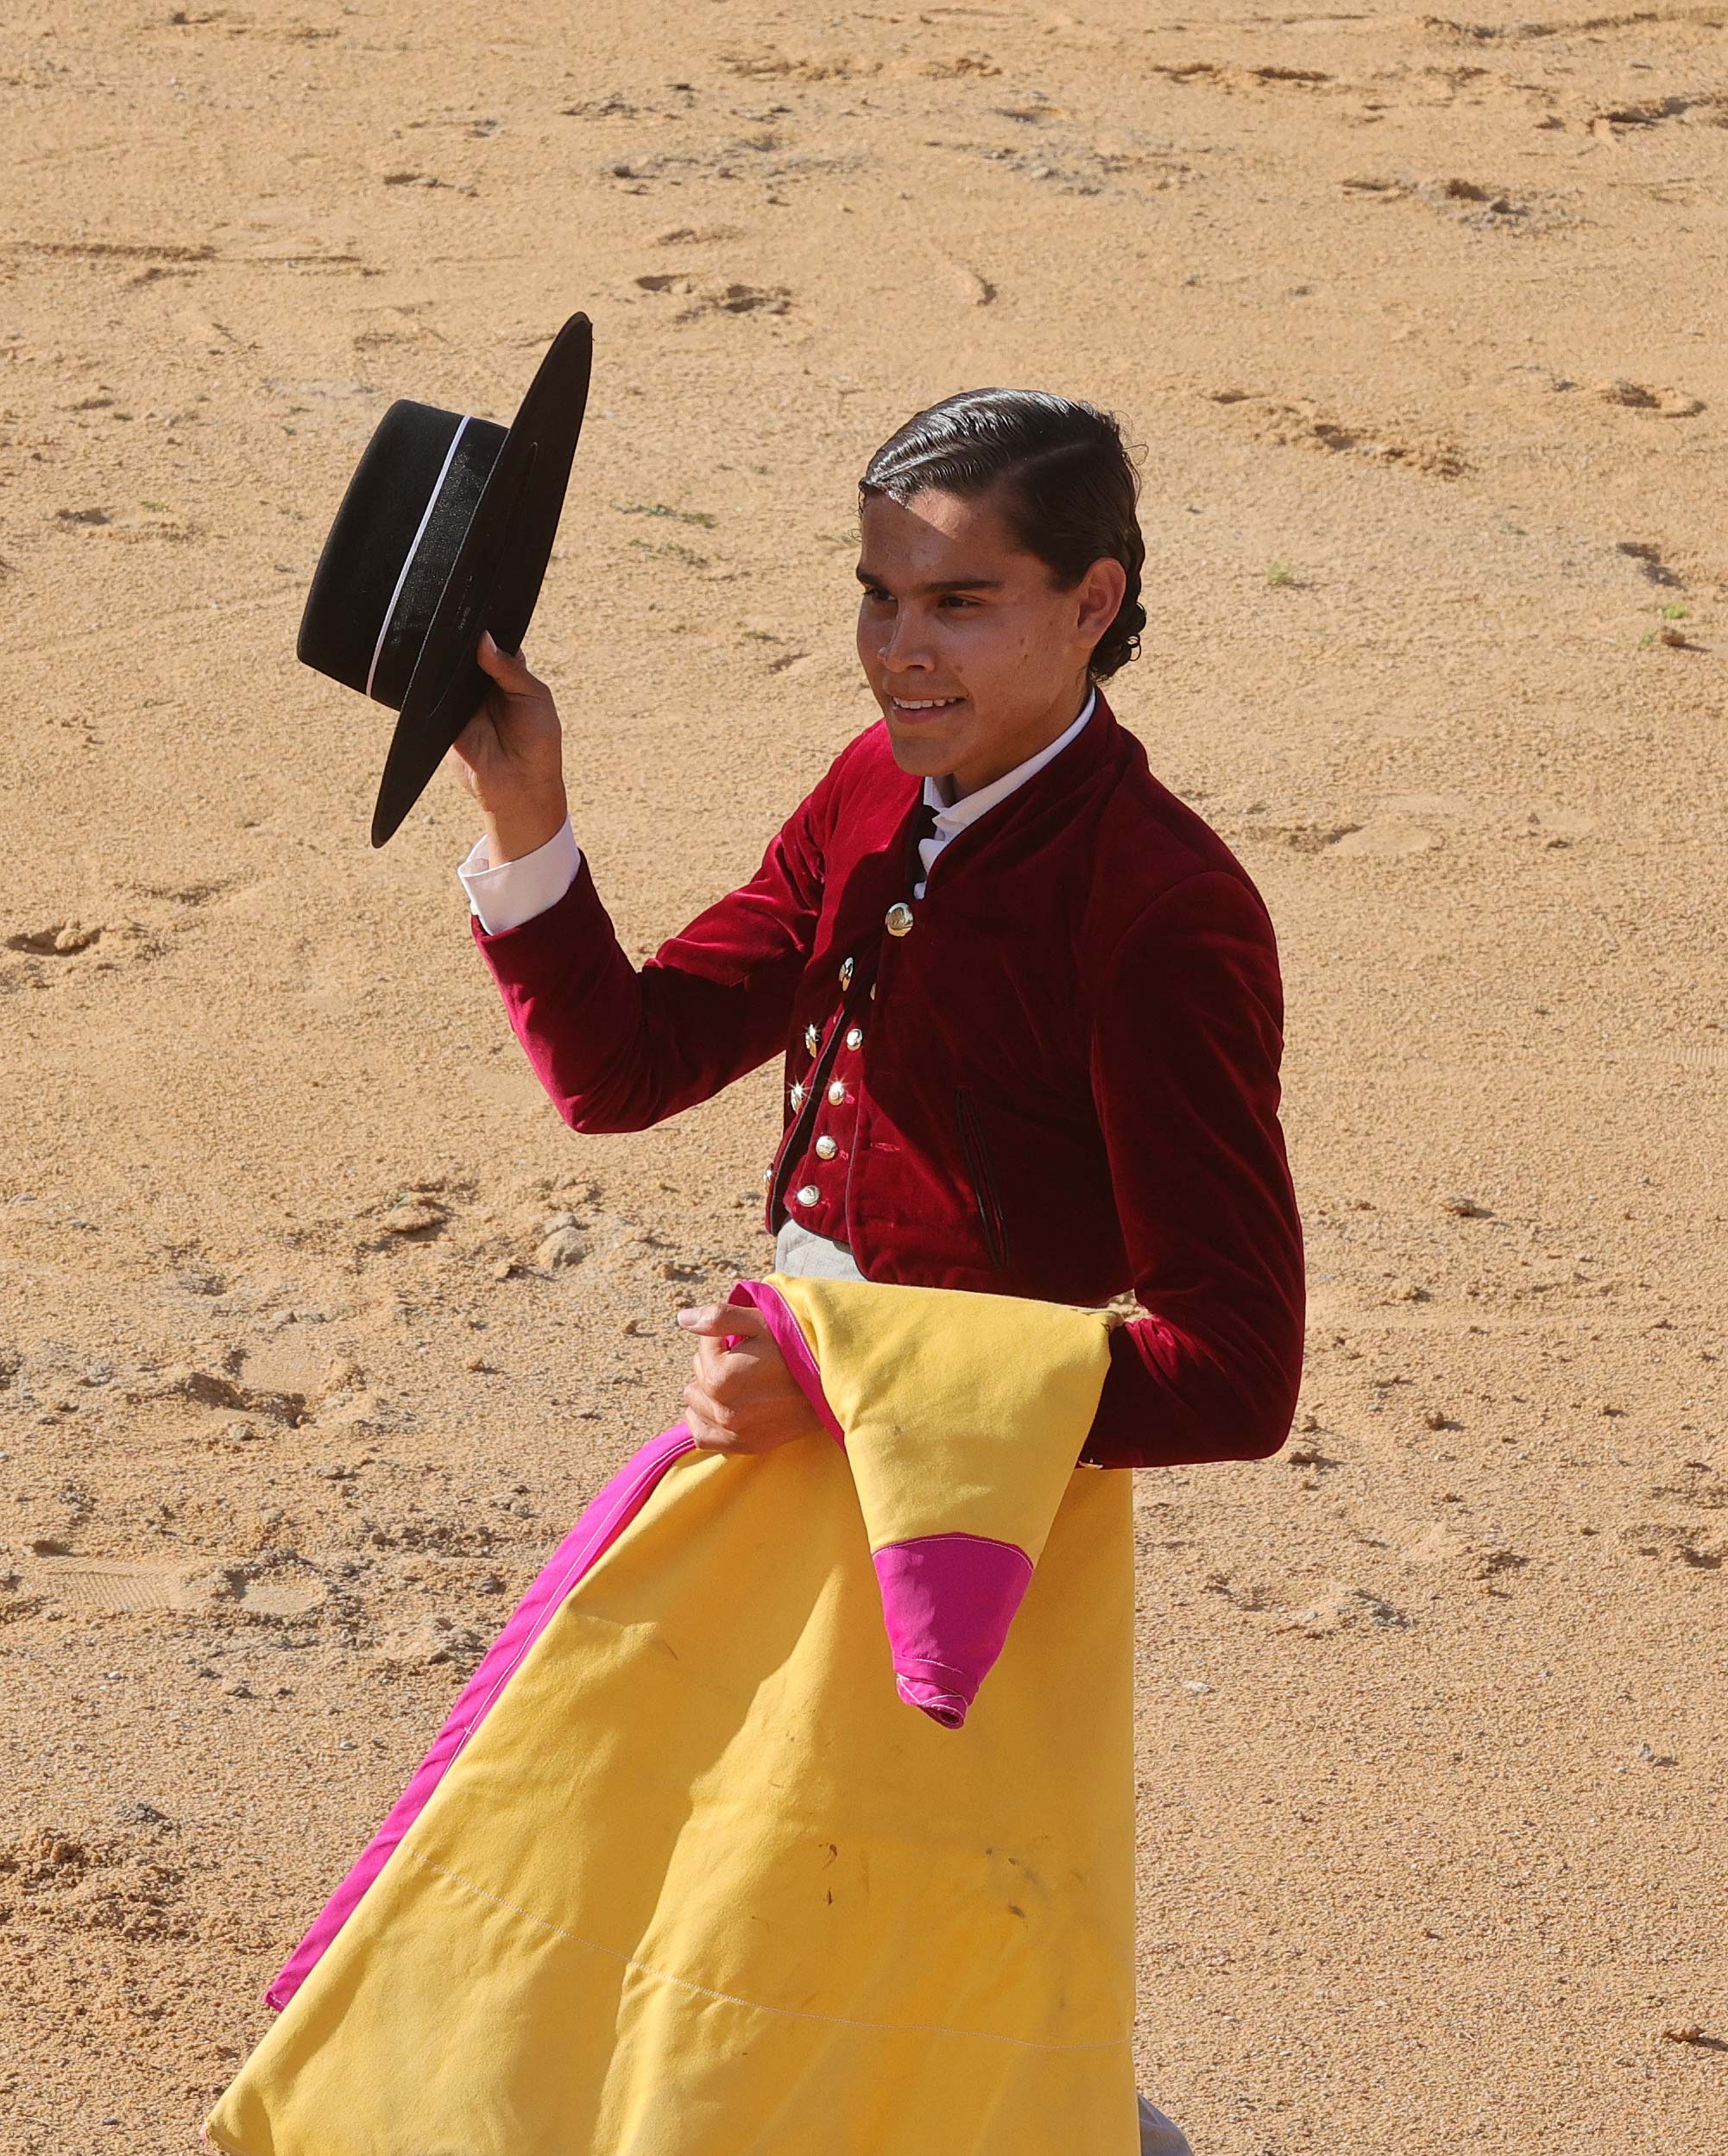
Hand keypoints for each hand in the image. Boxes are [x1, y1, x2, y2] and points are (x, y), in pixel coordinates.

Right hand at [446, 631, 568, 862]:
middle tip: (455, 621)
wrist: (520, 787)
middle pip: (466, 654)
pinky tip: (430, 668)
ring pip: (447, 671)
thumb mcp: (534, 697)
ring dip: (445, 660)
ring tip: (442, 640)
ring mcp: (461, 701)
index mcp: (507, 676)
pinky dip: (431, 684)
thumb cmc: (538, 742)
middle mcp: (482, 686)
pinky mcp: (443, 718)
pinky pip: (432, 696)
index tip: (475, 609)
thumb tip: (483, 638)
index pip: (492, 643)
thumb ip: (509, 668)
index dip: (485, 628)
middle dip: (462, 641)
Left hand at [676, 1302, 828, 1455]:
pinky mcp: (745, 1446)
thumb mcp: (761, 1321)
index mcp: (722, 1378)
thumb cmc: (799, 1347)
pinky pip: (703, 1436)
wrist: (834, 1384)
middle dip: (716, 1364)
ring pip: (696, 1404)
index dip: (724, 1338)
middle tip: (749, 1361)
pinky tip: (724, 1406)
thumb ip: (718, 1318)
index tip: (748, 1341)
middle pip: (698, 1376)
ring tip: (743, 1382)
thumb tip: (682, 1319)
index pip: (703, 1348)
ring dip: (711, 1391)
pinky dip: (707, 1420)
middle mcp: (724, 1411)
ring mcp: (734, 1433)